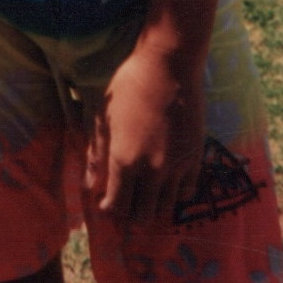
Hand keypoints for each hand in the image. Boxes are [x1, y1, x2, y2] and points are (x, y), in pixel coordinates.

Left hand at [86, 40, 204, 227]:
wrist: (169, 67)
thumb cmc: (129, 85)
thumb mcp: (103, 115)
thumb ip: (96, 153)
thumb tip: (88, 184)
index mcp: (124, 159)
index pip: (116, 203)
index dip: (110, 209)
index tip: (106, 204)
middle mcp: (151, 170)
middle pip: (142, 213)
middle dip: (131, 215)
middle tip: (127, 208)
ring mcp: (176, 167)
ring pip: (165, 207)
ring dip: (154, 209)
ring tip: (147, 203)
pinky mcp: (195, 159)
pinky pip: (187, 192)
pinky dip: (176, 196)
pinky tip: (168, 188)